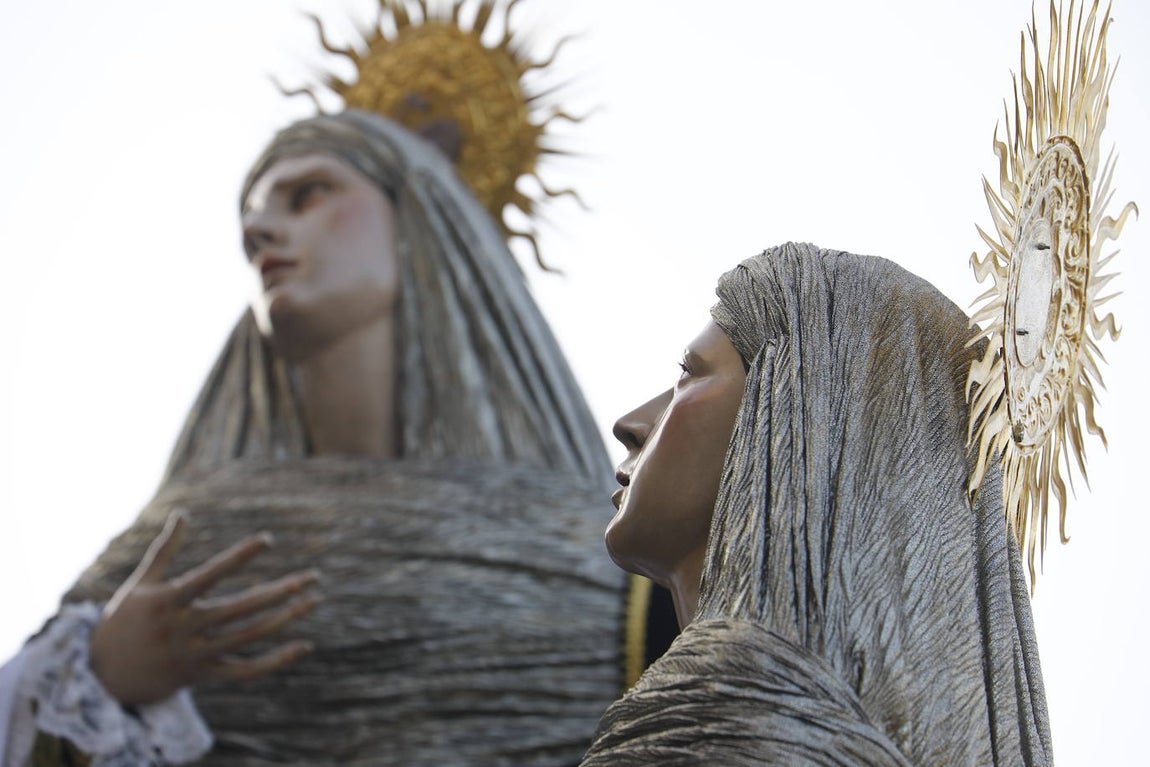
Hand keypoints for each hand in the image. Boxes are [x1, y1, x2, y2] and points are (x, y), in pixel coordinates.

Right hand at [89, 513, 320, 705]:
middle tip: (313, 576)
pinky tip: (304, 645)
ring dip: (284, 619)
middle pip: (240, 609)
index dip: (238, 557)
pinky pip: (246, 671)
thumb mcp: (141, 583)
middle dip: (280, 591)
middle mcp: (184, 628)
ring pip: (249, 637)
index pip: (209, 575)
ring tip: (313, 600)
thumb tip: (182, 513)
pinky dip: (276, 661)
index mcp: (169, 601)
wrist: (104, 676)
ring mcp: (196, 654)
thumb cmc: (124, 620)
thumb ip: (165, 550)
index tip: (267, 539)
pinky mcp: (204, 674)